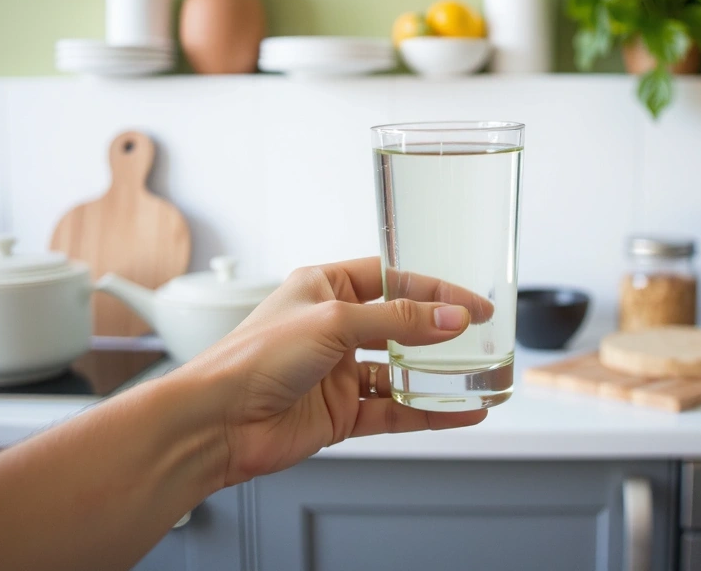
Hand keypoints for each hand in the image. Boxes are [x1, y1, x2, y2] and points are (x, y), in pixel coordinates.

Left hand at [179, 257, 491, 486]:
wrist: (217, 422)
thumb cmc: (254, 357)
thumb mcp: (334, 321)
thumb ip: (398, 320)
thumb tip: (451, 318)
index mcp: (324, 287)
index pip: (392, 278)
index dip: (434, 288)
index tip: (473, 303)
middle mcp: (333, 327)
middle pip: (401, 324)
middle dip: (441, 333)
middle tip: (484, 339)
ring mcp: (338, 372)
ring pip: (401, 371)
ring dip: (438, 376)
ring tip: (480, 378)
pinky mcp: (340, 412)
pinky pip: (394, 409)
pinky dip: (427, 412)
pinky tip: (459, 412)